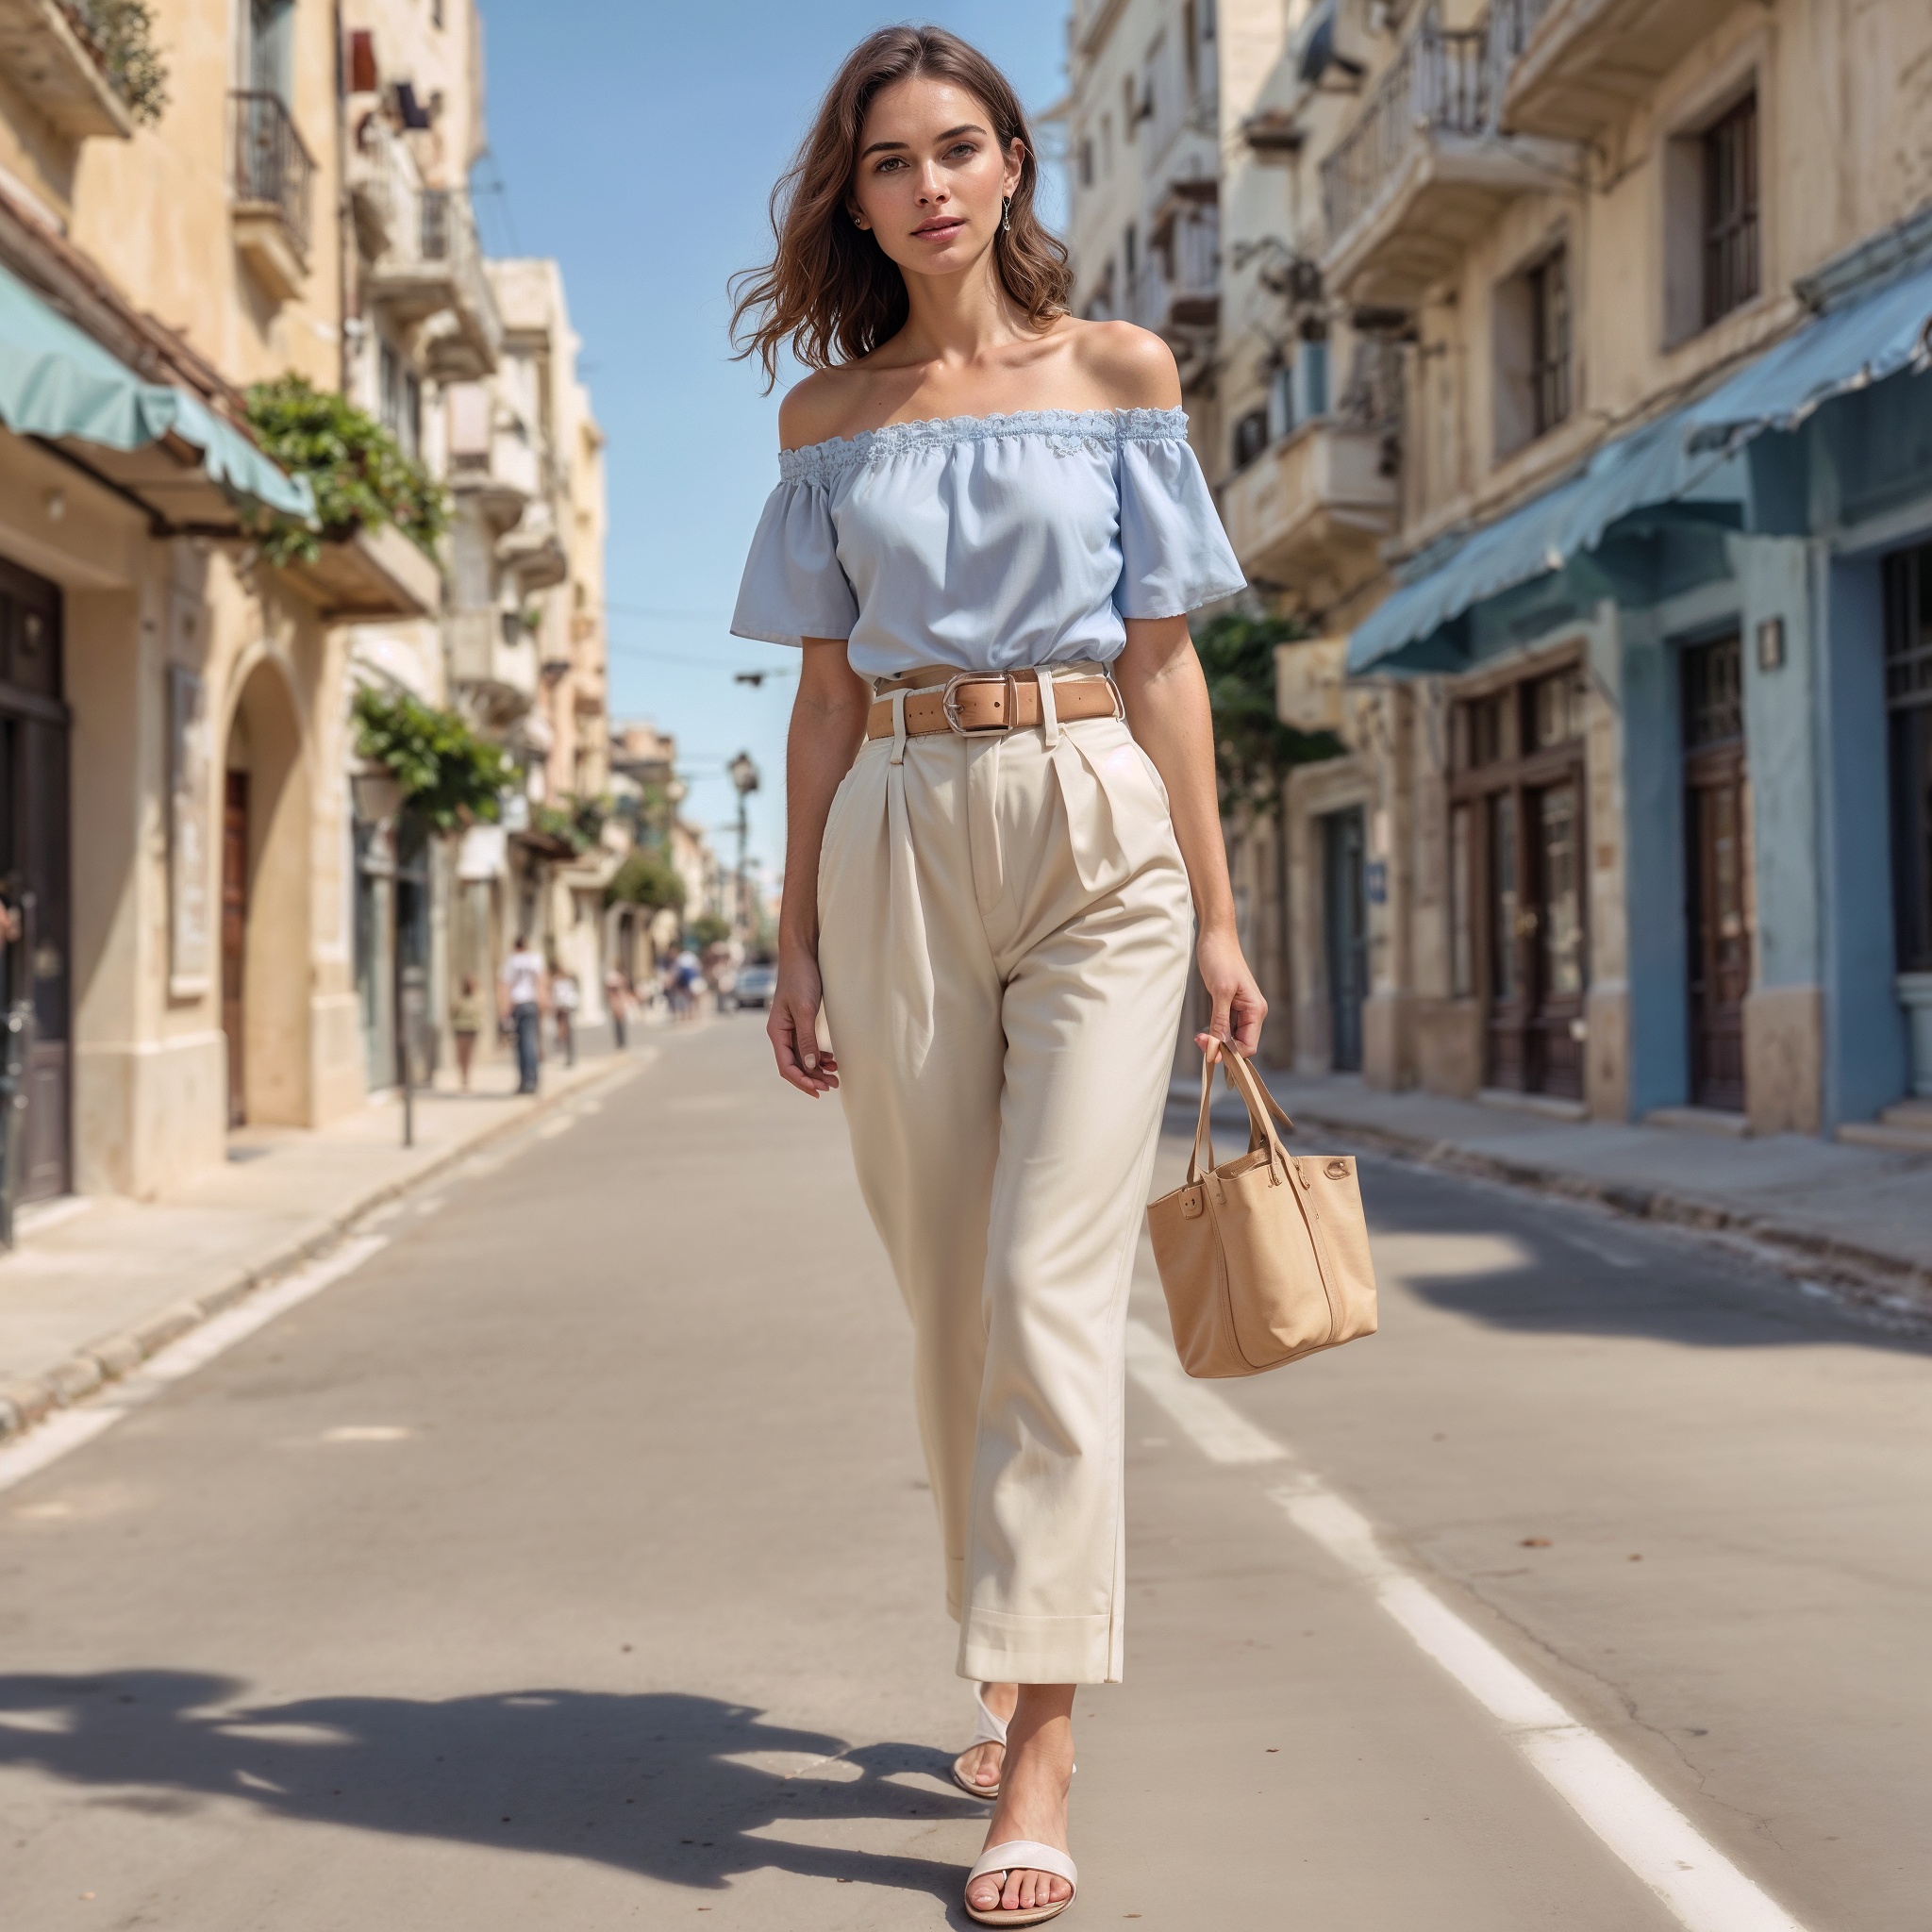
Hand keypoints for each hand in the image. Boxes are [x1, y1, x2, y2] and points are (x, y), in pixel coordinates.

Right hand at [768, 945, 838, 1096]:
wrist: (801, 954)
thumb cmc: (801, 978)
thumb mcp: (805, 1009)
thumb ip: (807, 1038)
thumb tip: (811, 1065)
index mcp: (777, 1032)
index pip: (787, 1066)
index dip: (802, 1081)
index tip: (818, 1090)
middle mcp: (781, 1033)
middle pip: (794, 1065)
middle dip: (812, 1078)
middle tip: (833, 1086)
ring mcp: (790, 1028)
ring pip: (802, 1057)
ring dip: (817, 1069)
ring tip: (835, 1076)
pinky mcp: (801, 1022)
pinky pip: (807, 1046)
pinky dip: (818, 1056)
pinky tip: (831, 1060)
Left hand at [1194, 925, 1264, 1058]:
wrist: (1215, 937)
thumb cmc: (1221, 958)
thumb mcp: (1220, 992)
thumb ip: (1220, 1021)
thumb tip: (1217, 1048)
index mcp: (1256, 1010)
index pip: (1248, 1046)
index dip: (1230, 1053)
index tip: (1210, 1051)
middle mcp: (1252, 1012)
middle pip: (1240, 1044)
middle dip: (1221, 1048)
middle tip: (1200, 1042)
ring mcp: (1241, 1009)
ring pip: (1231, 1037)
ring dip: (1216, 1041)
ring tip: (1199, 1037)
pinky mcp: (1229, 1005)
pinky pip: (1225, 1027)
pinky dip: (1214, 1032)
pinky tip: (1203, 1031)